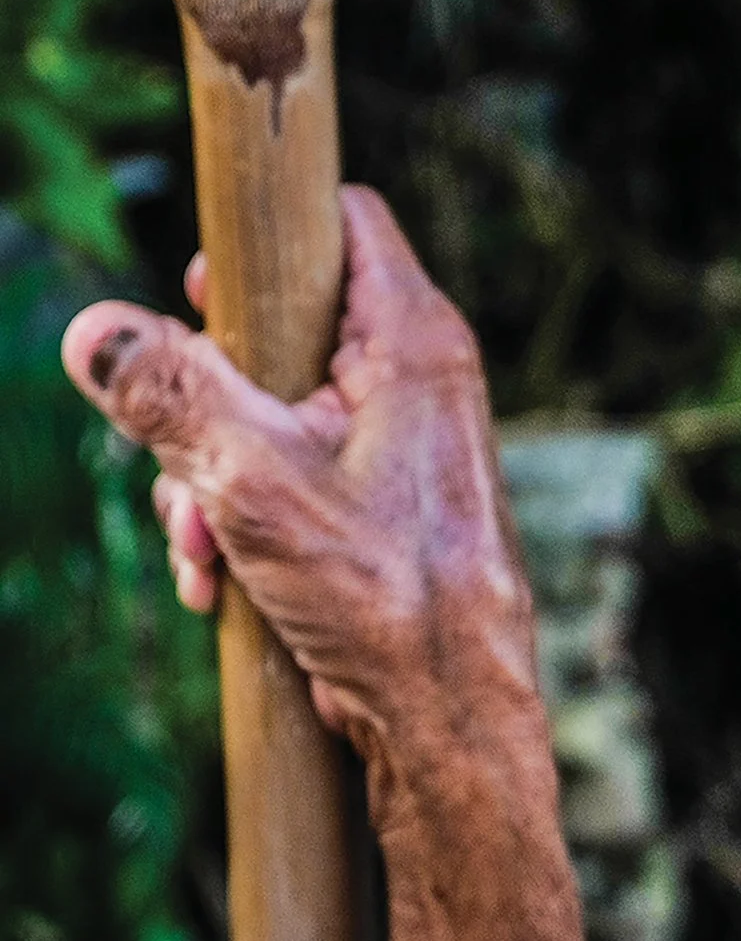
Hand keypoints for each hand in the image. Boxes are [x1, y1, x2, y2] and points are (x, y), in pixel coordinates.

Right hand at [61, 186, 586, 940]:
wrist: (448, 717)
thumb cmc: (387, 591)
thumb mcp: (252, 480)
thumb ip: (169, 394)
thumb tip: (92, 328)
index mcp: (412, 341)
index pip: (342, 224)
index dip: (262, 244)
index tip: (202, 293)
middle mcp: (415, 381)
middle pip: (274, 333)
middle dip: (203, 408)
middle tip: (186, 470)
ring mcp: (396, 445)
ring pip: (262, 419)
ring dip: (208, 485)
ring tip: (208, 553)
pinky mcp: (374, 508)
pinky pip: (281, 483)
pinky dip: (239, 526)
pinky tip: (219, 587)